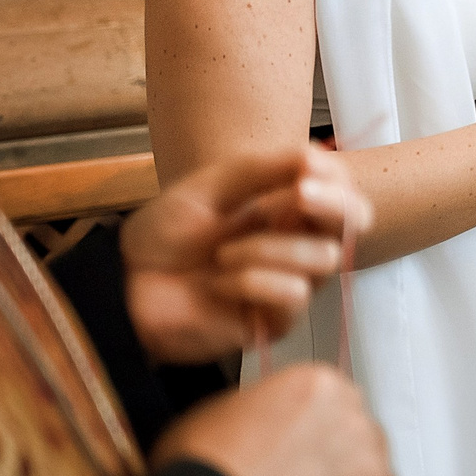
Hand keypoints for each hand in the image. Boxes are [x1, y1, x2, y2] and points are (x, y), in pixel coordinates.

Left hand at [123, 147, 373, 363]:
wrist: (122, 284)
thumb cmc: (165, 234)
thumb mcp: (212, 185)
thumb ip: (266, 167)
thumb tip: (317, 154)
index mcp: (289, 210)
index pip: (344, 191)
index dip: (337, 179)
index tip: (307, 169)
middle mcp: (298, 244)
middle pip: (353, 223)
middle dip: (332, 205)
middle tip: (298, 195)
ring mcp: (289, 284)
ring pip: (323, 259)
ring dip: (269, 249)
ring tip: (222, 254)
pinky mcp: (274, 321)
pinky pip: (292, 295)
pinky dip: (253, 282)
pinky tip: (219, 283)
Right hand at [154, 365, 393, 475]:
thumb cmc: (201, 475)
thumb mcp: (216, 411)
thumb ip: (262, 406)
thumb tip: (265, 418)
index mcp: (321, 386)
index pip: (336, 403)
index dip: (314, 431)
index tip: (301, 449)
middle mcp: (355, 422)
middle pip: (361, 442)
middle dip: (336, 465)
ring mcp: (370, 474)